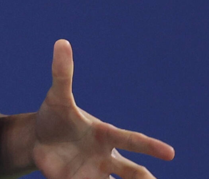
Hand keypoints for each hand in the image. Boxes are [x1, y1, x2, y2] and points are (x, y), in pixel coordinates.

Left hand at [32, 40, 174, 178]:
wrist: (38, 140)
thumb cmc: (55, 116)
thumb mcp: (57, 96)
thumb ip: (62, 73)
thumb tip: (61, 42)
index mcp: (105, 135)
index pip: (131, 140)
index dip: (150, 146)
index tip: (170, 153)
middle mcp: (105, 157)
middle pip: (131, 172)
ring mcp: (94, 174)